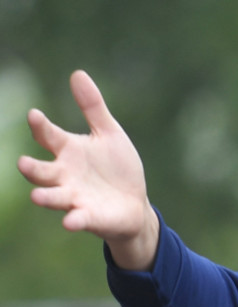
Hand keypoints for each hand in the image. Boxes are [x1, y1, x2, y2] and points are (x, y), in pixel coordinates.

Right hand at [17, 70, 158, 269]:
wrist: (134, 204)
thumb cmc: (117, 168)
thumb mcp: (109, 134)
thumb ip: (93, 108)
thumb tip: (77, 73)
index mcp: (67, 151)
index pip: (48, 136)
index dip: (40, 126)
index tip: (35, 115)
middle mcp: (64, 174)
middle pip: (41, 171)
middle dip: (31, 168)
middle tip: (23, 163)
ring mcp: (74, 197)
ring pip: (53, 197)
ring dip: (45, 196)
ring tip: (38, 197)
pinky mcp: (88, 217)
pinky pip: (78, 219)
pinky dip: (74, 220)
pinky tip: (71, 222)